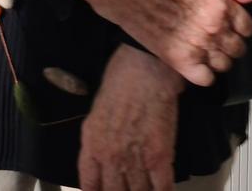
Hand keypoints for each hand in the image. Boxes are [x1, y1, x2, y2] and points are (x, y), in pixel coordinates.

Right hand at [77, 0, 251, 86]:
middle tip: (212, 36)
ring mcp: (196, 45)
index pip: (248, 27)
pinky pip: (205, 79)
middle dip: (229, 43)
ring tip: (202, 49)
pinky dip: (203, 74)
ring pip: (224, 66)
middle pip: (238, 49)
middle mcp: (212, 27)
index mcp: (219, 5)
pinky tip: (194, 62)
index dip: (239, 26)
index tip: (227, 24)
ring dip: (217, 59)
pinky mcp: (178, 60)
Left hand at [79, 44, 184, 190]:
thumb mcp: (95, 115)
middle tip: (127, 189)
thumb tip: (102, 161)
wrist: (143, 72)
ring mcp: (135, 160)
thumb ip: (97, 142)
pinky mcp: (160, 157)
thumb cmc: (118, 85)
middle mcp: (110, 157)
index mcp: (91, 146)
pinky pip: (162, 187)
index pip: (89, 184)